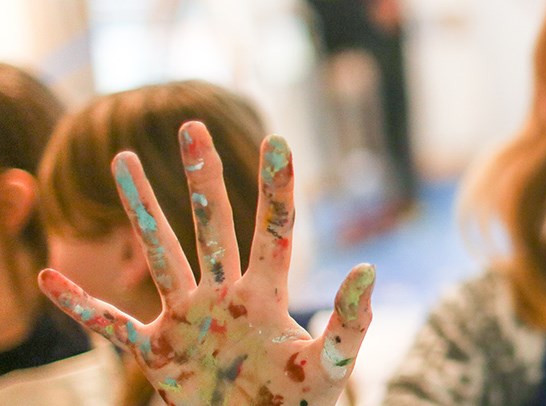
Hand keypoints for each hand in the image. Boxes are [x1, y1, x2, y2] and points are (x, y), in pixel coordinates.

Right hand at [38, 122, 375, 404]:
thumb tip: (368, 269)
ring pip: (159, 252)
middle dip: (202, 176)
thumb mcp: (331, 366)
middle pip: (212, 225)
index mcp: (267, 296)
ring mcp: (187, 320)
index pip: (274, 231)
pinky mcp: (157, 353)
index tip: (277, 139)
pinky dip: (81, 305)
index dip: (275, 187)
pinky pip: (111, 324)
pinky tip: (48, 278)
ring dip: (141, 208)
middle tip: (190, 126)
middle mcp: (225, 296)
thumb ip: (349, 322)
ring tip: (123, 159)